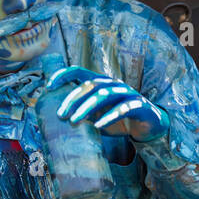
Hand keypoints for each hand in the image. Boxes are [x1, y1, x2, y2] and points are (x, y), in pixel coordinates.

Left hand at [46, 66, 169, 141]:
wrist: (149, 127)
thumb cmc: (119, 121)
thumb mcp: (96, 117)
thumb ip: (81, 115)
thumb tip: (58, 120)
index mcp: (102, 83)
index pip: (79, 72)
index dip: (63, 75)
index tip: (49, 86)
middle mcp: (114, 84)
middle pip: (90, 84)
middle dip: (73, 99)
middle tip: (60, 115)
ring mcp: (128, 93)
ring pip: (104, 94)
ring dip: (86, 107)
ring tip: (74, 121)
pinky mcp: (139, 105)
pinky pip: (123, 108)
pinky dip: (109, 116)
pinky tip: (98, 126)